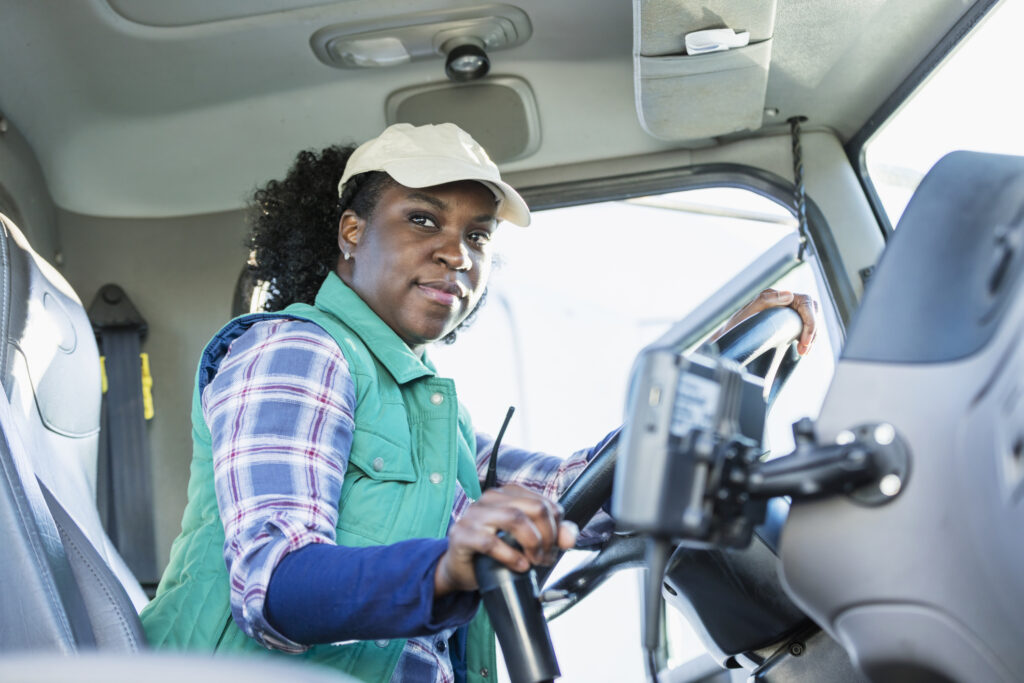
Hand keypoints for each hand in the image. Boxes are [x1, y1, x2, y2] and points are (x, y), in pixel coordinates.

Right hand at [434, 484, 578, 595]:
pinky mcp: (462, 534)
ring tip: (533, 560)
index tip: (554, 549)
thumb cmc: (493, 551)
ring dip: (532, 543)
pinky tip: (519, 565)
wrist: (460, 569)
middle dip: (548, 536)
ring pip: (515, 518)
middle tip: (545, 557)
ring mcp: (474, 514)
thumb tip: (570, 537)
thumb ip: (551, 535)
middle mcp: (491, 498)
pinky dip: (511, 556)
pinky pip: (491, 541)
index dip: (557, 529)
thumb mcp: (525, 541)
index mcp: (508, 494)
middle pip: (535, 508)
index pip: (546, 504)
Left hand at [713, 288, 818, 354]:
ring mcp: (787, 314)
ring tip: (803, 353)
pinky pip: (804, 329)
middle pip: (811, 311)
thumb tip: (789, 294)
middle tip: (804, 351)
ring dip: (811, 337)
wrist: (728, 339)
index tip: (804, 341)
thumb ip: (766, 299)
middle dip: (812, 331)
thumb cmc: (737, 325)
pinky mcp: (787, 325)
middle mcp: (785, 302)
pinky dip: (807, 339)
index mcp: (779, 296)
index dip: (810, 321)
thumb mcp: (749, 312)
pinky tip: (801, 350)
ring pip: (809, 321)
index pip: (806, 302)